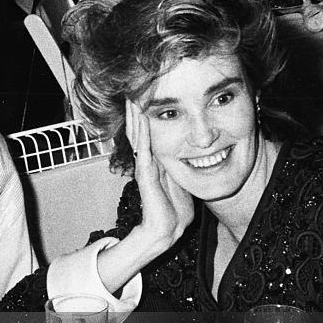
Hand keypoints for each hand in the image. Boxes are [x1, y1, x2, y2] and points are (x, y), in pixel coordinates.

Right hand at [126, 100, 194, 251]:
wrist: (167, 230)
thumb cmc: (175, 212)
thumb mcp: (182, 184)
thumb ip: (180, 171)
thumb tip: (191, 159)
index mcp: (156, 164)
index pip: (148, 136)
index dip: (144, 119)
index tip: (144, 100)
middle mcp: (147, 163)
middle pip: (139, 132)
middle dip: (136, 113)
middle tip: (131, 92)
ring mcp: (145, 168)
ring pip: (138, 137)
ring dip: (135, 118)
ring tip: (132, 99)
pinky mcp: (146, 175)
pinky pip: (144, 149)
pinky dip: (142, 133)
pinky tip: (141, 118)